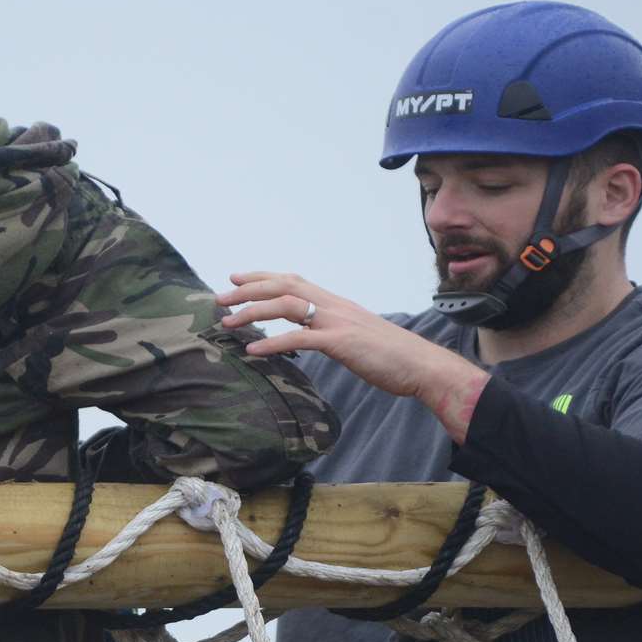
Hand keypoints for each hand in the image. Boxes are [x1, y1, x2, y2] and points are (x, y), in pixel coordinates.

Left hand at [217, 271, 488, 441]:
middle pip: (283, 286)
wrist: (421, 365)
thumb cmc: (390, 355)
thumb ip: (332, 329)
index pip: (292, 279)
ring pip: (286, 306)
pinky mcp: (341, 342)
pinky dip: (273, 343)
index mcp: (335, 302)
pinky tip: (253, 351)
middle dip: (247, 290)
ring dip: (252, 312)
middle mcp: (333, 305)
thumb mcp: (356, 335)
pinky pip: (300, 338)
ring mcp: (337, 322)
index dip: (262, 276)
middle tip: (219, 298)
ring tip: (228, 322)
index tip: (235, 278)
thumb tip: (312, 334)